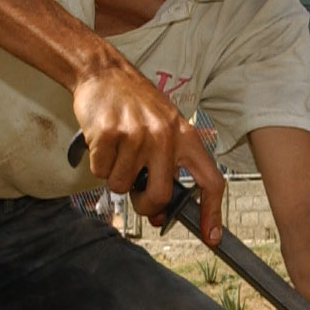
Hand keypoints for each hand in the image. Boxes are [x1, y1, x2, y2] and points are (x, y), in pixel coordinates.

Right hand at [70, 54, 224, 242]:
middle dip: (145, 205)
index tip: (211, 236)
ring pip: (122, 186)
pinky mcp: (108, 134)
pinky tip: (103, 141)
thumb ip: (167, 166)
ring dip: (115, 175)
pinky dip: (97, 163)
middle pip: (160, 196)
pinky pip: (100, 171)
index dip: (212, 212)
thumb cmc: (134, 103)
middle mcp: (164, 136)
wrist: (103, 72)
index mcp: (185, 136)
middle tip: (135, 191)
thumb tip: (161, 211)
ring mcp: (136, 135)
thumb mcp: (163, 127)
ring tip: (117, 149)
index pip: (210, 180)